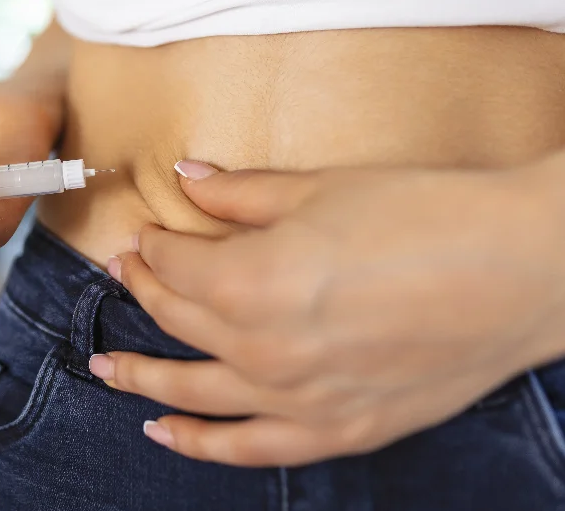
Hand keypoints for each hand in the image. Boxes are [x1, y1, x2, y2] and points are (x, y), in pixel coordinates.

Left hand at [91, 158, 564, 465]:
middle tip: (124, 272)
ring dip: (140, 376)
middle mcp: (261, 347)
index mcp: (250, 280)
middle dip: (143, 289)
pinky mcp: (337, 430)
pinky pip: (248, 448)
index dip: (153, 243)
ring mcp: (297, 397)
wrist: (521, 269)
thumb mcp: (321, 189)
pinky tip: (163, 431)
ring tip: (104, 368)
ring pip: (192, 390)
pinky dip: (199, 443)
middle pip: (176, 317)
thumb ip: (240, 193)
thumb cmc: (426, 216)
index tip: (146, 232)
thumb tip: (188, 178)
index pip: (174, 262)